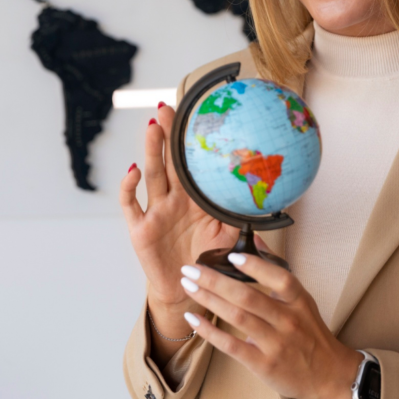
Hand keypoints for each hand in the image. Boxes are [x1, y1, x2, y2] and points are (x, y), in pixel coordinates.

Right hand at [119, 103, 237, 308]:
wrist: (189, 290)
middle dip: (167, 134)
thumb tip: (270, 199)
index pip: (191, 163)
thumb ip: (243, 217)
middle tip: (167, 109)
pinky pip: (132, 204)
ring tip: (152, 127)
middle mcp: (174, 199)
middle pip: (169, 161)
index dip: (189, 140)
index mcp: (195, 198)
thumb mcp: (230, 236)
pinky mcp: (140, 228)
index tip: (194, 114)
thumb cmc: (208, 261)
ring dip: (151, 151)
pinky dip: (129, 186)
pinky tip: (133, 171)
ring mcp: (156, 211)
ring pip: (152, 175)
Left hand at [177, 249, 362, 398]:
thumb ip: (276, 270)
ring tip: (188, 286)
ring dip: (209, 300)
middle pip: (248, 296)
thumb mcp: (301, 300)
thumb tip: (254, 241)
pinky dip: (210, 332)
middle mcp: (288, 320)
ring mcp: (276, 343)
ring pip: (238, 317)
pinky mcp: (264, 364)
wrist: (330, 375)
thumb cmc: (310, 333)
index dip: (256, 266)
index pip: (279, 278)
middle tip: (190, 269)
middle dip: (215, 281)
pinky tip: (193, 319)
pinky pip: (232, 345)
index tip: (231, 256)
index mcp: (298, 301)